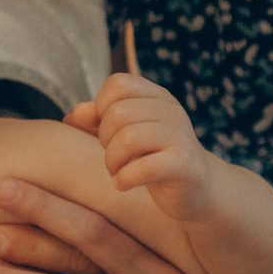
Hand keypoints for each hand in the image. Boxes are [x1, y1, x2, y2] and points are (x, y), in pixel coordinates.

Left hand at [69, 73, 218, 221]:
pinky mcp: (183, 165)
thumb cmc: (155, 157)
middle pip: (118, 113)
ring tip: (118, 171)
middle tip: (114, 158)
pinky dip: (124, 179)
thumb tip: (74, 114)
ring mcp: (180, 136)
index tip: (107, 131)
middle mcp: (171, 110)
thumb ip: (99, 120)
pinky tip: (123, 184)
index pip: (118, 84)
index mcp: (157, 96)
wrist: (198, 189)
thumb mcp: (126, 133)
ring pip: (127, 139)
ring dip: (112, 162)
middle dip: (105, 141)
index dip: (101, 108)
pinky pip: (143, 168)